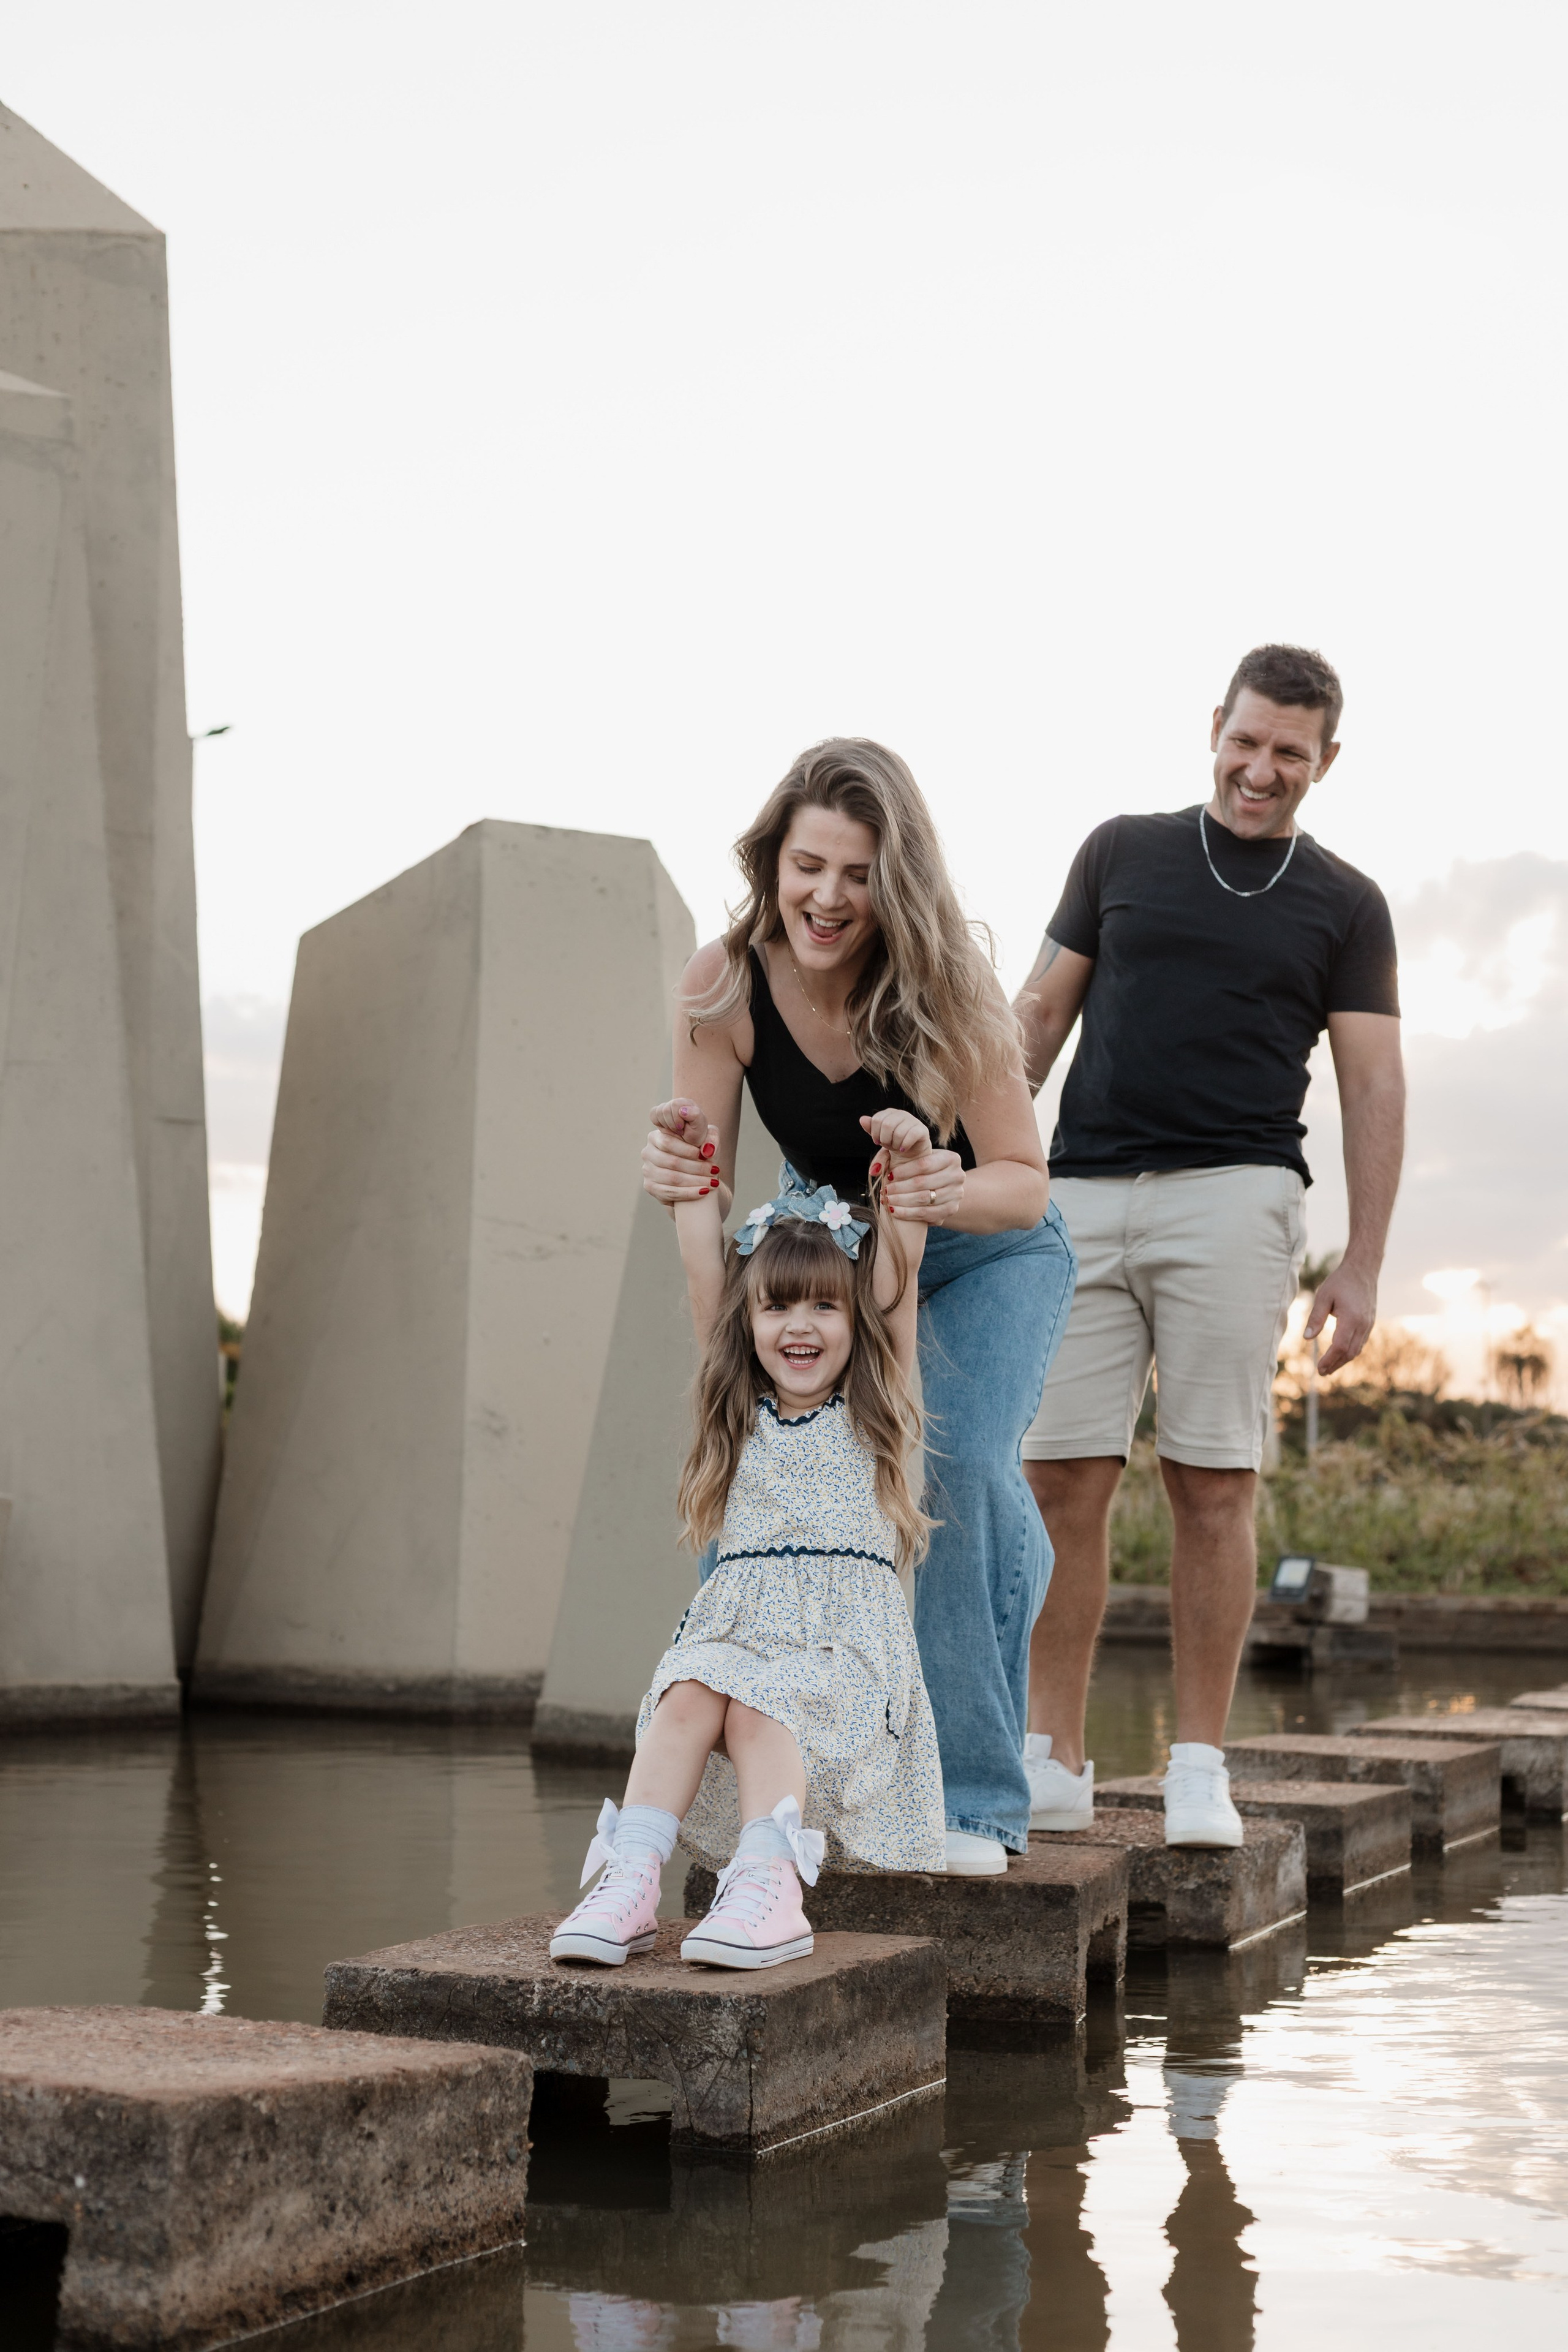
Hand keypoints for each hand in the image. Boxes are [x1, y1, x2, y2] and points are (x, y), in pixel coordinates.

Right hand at [643, 1098, 721, 1203]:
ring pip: (672, 1179)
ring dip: (696, 1181)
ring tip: (713, 1182)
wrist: (693, 1171)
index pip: (668, 1143)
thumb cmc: (699, 1151)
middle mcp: (648, 1153)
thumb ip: (711, 1137)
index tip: (706, 1156)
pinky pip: (670, 1193)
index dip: (688, 1150)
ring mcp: (647, 1171)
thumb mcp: (706, 1138)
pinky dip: (689, 1193)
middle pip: (672, 1162)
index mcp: (656, 1136)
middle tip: (715, 1170)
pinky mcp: (650, 1187)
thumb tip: (707, 1150)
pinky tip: (704, 1191)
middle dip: (697, 1167)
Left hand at [860, 1108, 931, 1159]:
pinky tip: (903, 1149)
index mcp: (890, 1113)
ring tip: (897, 1147)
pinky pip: (911, 1135)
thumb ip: (871, 1128)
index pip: (877, 1119)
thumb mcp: (879, 1137)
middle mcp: (902, 1113)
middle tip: (888, 1145)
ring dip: (895, 1144)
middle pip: (887, 1125)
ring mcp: (913, 1120)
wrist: (911, 1155)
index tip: (878, 1141)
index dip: (875, 1133)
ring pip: (898, 1132)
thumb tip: (862, 1119)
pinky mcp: (922, 1130)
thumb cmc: (894, 1144)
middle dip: (885, 1140)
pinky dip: (904, 1145)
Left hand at [862, 1113, 963, 1223]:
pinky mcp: (952, 1210)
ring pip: (924, 1199)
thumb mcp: (912, 1156)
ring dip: (901, 1201)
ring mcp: (957, 1194)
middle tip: (884, 1190)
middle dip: (899, 1187)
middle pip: (922, 1183)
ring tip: (887, 1200)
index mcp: (951, 1158)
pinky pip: (927, 1214)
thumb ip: (889, 1143)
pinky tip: (894, 1210)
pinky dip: (907, 1213)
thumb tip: (863, 1120)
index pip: (923, 1164)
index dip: (902, 1171)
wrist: (941, 1189)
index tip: (887, 1175)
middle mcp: (958, 1175)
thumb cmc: (922, 1169)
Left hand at [1305, 1260, 1376, 1376]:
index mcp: (1351, 1318)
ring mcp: (1368, 1324)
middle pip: (1350, 1352)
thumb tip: (1307, 1338)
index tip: (1319, 1368)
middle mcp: (1363, 1324)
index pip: (1340, 1346)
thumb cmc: (1340, 1281)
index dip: (1329, 1359)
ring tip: (1329, 1368)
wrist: (1363, 1270)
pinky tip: (1340, 1354)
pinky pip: (1360, 1342)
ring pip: (1357, 1349)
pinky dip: (1350, 1351)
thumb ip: (1315, 1318)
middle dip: (1335, 1364)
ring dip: (1343, 1360)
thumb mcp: (1323, 1296)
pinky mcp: (1369, 1323)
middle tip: (1322, 1372)